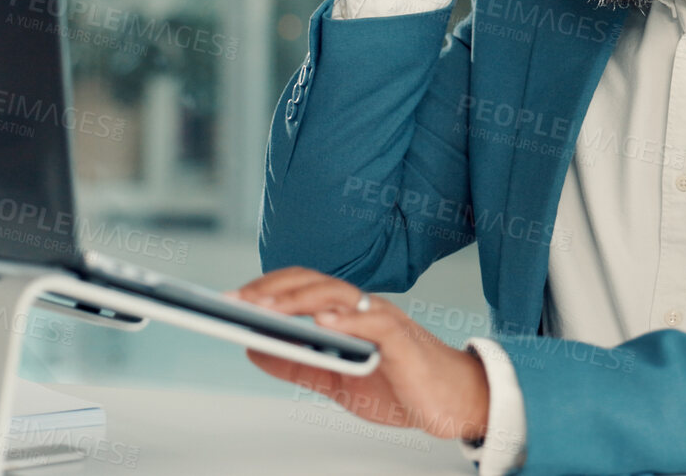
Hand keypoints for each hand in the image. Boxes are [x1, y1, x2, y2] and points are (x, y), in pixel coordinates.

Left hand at [233, 268, 491, 441]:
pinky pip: (374, 322)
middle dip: (273, 290)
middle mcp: (363, 309)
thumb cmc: (403, 384)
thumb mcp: (337, 380)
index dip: (267, 288)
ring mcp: (384, 320)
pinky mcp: (402, 340)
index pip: (303, 287)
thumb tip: (256, 349)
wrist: (453, 402)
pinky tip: (323, 323)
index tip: (232, 298)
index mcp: (348, 315)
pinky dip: (347, 320)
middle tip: (239, 301)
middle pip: (315, 284)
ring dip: (299, 300)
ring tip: (267, 309)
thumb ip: (299, 365)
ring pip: (338, 295)